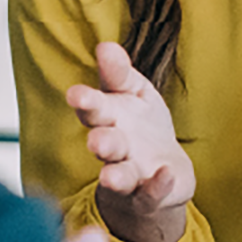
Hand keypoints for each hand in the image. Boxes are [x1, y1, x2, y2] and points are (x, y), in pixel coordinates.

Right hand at [65, 42, 194, 241]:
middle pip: (105, 144)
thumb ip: (120, 73)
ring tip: (110, 175)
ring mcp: (131, 175)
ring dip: (115, 175)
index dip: (86, 102)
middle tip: (96, 140)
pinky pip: (152, 193)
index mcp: (109, 118)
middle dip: (101, 142)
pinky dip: (158, 185)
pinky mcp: (150, 196)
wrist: (162, 173)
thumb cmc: (141, 126)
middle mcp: (116, 148)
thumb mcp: (134, 93)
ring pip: (119, 175)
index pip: (94, 108)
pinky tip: (165, 175)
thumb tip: (106, 45)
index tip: (76, 94)